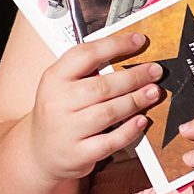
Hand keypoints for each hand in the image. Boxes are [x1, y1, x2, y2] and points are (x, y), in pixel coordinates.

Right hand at [23, 31, 163, 182]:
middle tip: (155, 71)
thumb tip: (129, 58)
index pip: (86, 54)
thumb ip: (87, 72)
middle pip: (102, 86)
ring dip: (135, 101)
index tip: (139, 40)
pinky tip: (142, 120)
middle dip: (134, 77)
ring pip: (109, 112)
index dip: (115, 45)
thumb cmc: (58, 112)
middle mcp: (58, 102)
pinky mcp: (79, 153)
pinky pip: (110, 141)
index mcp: (54, 78)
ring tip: (153, 92)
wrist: (38, 151)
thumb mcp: (61, 86)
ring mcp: (67, 130)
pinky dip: (129, 130)